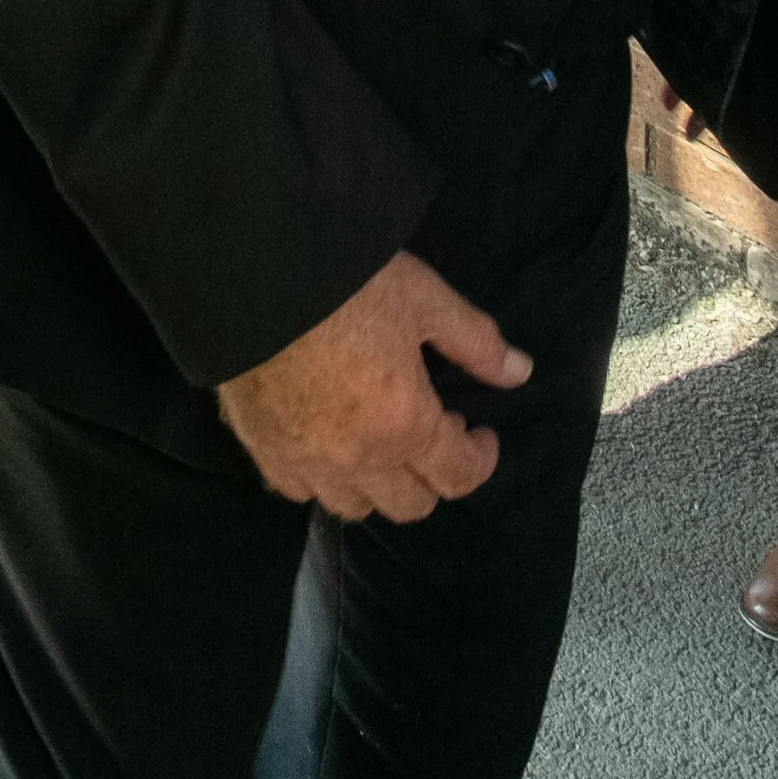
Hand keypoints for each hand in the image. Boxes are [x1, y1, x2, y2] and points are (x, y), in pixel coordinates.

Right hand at [217, 253, 531, 524]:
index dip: (480, 458)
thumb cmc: (348, 283)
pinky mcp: (261, 448)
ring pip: (352, 506)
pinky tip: (327, 443)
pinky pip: (298, 489)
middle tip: (435, 431)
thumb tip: (520, 372)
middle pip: (409, 505)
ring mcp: (304, 460)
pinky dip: (320, 478)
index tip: (481, 432)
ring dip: (377, 485)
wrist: (257, 272)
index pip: (457, 477)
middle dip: (433, 476)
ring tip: (381, 441)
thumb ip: (475, 343)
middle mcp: (356, 459)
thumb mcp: (424, 299)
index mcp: (405, 426)